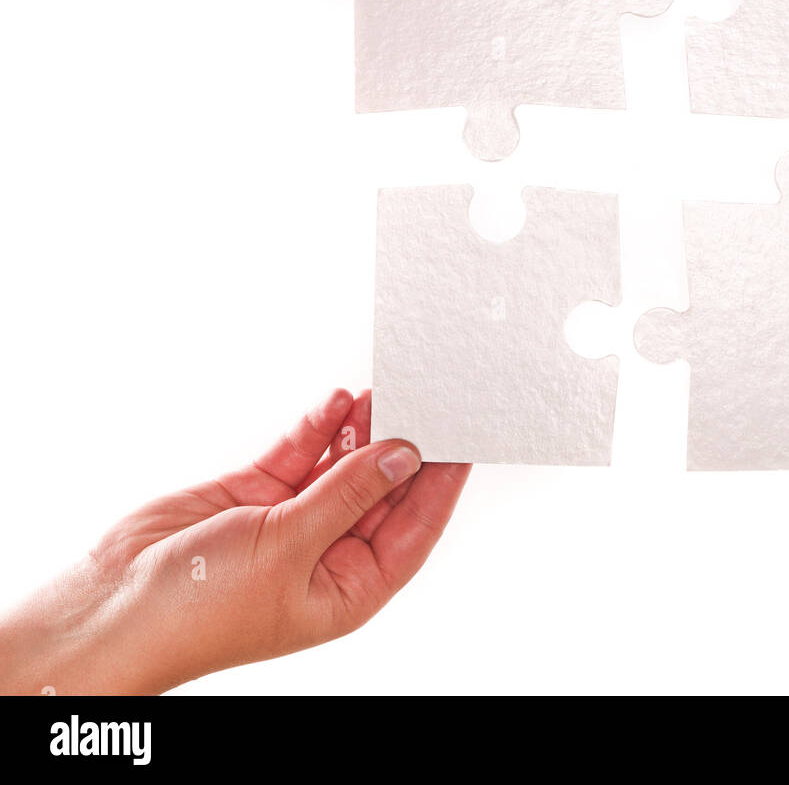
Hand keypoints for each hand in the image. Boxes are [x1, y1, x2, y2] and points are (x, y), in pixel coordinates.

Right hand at [0, 390, 467, 693]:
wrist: (110, 608)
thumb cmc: (197, 611)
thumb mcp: (289, 547)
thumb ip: (347, 494)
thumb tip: (402, 456)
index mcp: (348, 587)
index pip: (413, 529)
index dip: (440, 485)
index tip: (466, 442)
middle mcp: (326, 553)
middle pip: (381, 490)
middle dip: (403, 447)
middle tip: (428, 399)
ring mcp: (291, 522)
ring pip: (342, 466)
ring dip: (363, 430)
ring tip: (388, 388)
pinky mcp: (256, 494)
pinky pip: (300, 454)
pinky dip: (318, 428)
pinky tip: (339, 401)